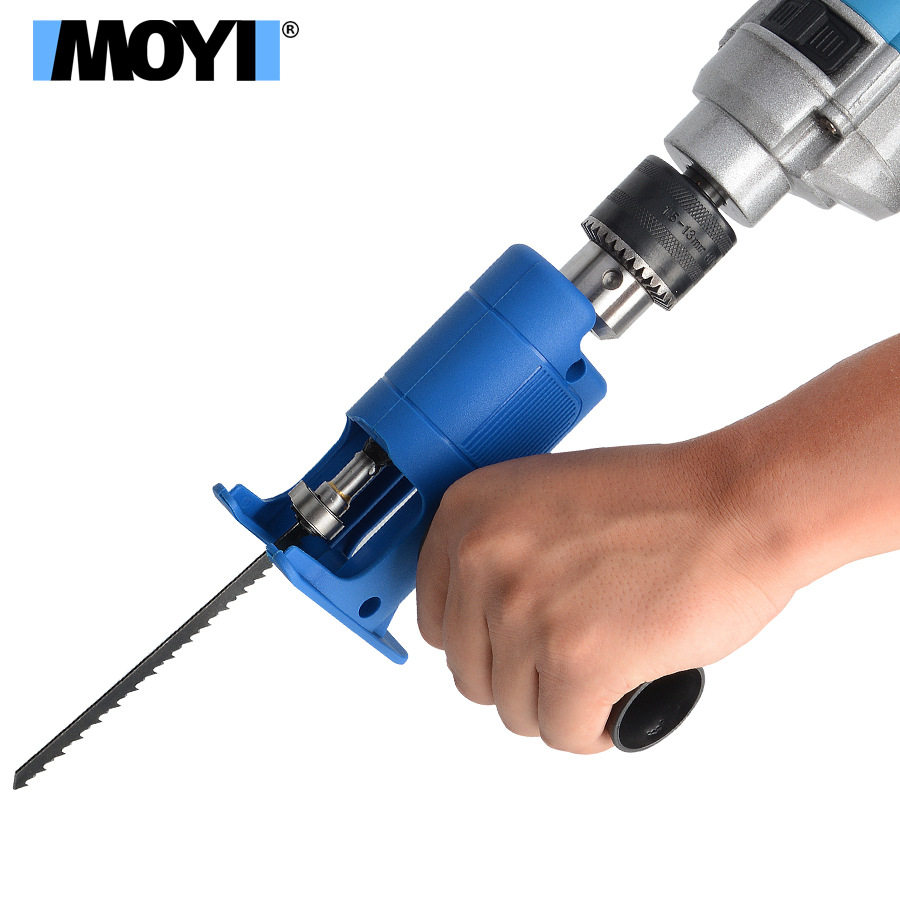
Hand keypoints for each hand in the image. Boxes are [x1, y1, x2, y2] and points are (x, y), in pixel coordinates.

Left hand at [415, 435, 792, 753]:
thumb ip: (498, 550)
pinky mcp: (576, 660)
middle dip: (521, 678)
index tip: (512, 647)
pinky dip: (593, 730)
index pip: (434, 620)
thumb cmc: (659, 501)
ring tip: (601, 671)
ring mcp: (524, 611)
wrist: (736, 504)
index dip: (481, 643)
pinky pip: (564, 733)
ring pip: (514, 709)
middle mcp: (482, 559)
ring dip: (558, 704)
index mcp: (466, 513)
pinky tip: (617, 700)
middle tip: (569, 661)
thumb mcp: (544, 499)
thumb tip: (473, 620)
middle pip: (470, 672)